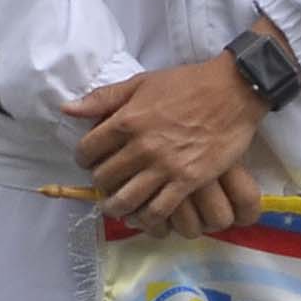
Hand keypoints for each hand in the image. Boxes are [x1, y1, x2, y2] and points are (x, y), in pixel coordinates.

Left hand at [68, 55, 264, 232]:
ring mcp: (165, 167)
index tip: (89, 161)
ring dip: (116, 207)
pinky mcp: (188, 181)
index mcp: (126, 120)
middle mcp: (141, 147)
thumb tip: (67, 109)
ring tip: (115, 207)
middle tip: (105, 183)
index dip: (83, 158)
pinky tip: (142, 217)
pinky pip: (159, 210)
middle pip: (104, 177)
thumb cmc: (187, 83)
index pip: (88, 150)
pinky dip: (146, 218)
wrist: (233, 91)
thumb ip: (104, 98)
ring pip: (127, 200)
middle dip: (100, 183)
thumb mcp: (141, 82)